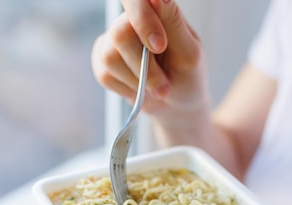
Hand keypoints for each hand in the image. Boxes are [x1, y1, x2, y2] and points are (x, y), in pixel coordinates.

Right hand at [91, 0, 209, 118]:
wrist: (177, 107)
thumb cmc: (188, 78)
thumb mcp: (189, 53)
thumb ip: (172, 24)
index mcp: (156, 12)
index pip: (135, 0)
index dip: (142, 19)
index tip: (159, 46)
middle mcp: (131, 21)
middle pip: (120, 34)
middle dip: (144, 68)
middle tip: (163, 84)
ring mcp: (114, 39)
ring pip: (110, 57)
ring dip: (137, 81)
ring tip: (154, 87)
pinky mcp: (102, 60)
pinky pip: (104, 74)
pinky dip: (127, 88)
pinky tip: (140, 88)